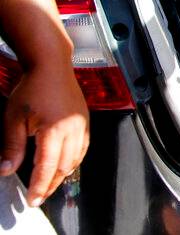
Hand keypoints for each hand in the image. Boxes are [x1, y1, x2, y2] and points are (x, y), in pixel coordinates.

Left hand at [1, 66, 88, 205]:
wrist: (52, 66)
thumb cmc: (33, 87)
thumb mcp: (13, 118)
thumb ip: (12, 146)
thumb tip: (7, 169)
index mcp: (54, 129)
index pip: (47, 167)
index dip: (39, 186)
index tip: (33, 200)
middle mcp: (72, 129)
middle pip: (64, 167)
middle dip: (51, 184)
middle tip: (39, 196)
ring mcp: (82, 125)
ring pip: (77, 159)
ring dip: (63, 174)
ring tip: (50, 184)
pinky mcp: (85, 120)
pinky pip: (83, 147)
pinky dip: (74, 160)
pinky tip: (65, 164)